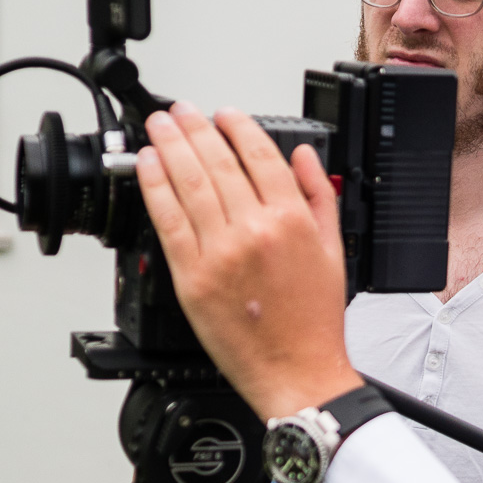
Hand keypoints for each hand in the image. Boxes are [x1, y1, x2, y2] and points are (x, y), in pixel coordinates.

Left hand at [136, 101, 363, 418]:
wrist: (297, 372)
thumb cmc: (314, 321)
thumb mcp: (334, 250)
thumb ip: (319, 196)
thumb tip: (305, 158)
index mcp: (291, 221)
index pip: (259, 155)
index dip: (238, 126)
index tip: (224, 114)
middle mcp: (254, 231)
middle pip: (217, 162)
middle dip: (195, 127)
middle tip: (181, 110)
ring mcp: (219, 254)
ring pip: (188, 184)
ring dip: (169, 147)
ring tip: (159, 126)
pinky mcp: (191, 278)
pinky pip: (168, 221)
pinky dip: (155, 187)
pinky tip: (148, 167)